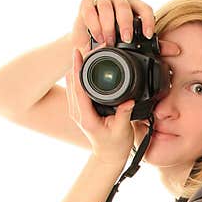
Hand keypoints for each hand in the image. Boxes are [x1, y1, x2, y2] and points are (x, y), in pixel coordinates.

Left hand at [65, 47, 135, 166]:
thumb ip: (124, 115)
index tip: (79, 54)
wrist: (108, 156)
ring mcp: (77, 111)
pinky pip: (76, 89)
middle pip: (72, 83)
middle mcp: (78, 112)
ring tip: (84, 51)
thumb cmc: (115, 145)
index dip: (78, 70)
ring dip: (76, 68)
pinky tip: (83, 65)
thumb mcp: (122, 130)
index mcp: (86, 117)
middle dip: (77, 63)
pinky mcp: (80, 109)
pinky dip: (78, 75)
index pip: (79, 89)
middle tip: (85, 46)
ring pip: (72, 84)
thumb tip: (129, 101)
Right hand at [68, 0, 179, 55]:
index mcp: (133, 4)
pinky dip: (94, 24)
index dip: (147, 20)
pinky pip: (90, 9)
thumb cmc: (112, 39)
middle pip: (124, 5)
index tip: (148, 35)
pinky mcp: (86, 2)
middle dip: (125, 23)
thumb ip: (153, 46)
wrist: (86, 41)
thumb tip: (176, 50)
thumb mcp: (132, 43)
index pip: (144, 7)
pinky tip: (98, 35)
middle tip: (126, 39)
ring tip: (108, 41)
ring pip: (106, 6)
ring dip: (108, 25)